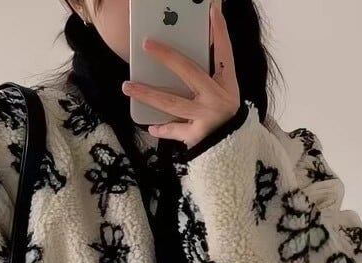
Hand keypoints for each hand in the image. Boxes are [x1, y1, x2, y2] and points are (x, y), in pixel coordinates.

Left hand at [121, 1, 240, 148]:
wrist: (233, 149)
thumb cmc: (223, 115)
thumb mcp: (223, 92)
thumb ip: (208, 74)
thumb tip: (182, 55)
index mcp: (227, 84)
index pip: (224, 52)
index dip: (219, 32)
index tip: (211, 10)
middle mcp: (217, 98)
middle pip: (189, 72)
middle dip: (167, 56)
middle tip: (146, 44)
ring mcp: (206, 118)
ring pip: (172, 102)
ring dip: (148, 94)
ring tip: (128, 86)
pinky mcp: (197, 137)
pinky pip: (175, 130)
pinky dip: (162, 129)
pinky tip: (150, 126)